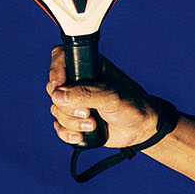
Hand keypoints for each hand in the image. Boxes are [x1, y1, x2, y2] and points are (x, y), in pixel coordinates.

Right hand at [45, 46, 163, 148]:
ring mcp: (75, 102)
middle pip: (54, 89)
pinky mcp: (74, 120)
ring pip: (56, 110)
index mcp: (88, 67)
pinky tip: (82, 135)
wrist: (140, 130)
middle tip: (88, 112)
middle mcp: (79, 82)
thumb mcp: (112, 96)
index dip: (56, 70)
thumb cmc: (132, 105)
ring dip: (72, 122)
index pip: (61, 57)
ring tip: (93, 125)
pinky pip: (59, 126)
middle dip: (68, 106)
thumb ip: (86, 94)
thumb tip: (58, 96)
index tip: (60, 85)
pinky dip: (68, 133)